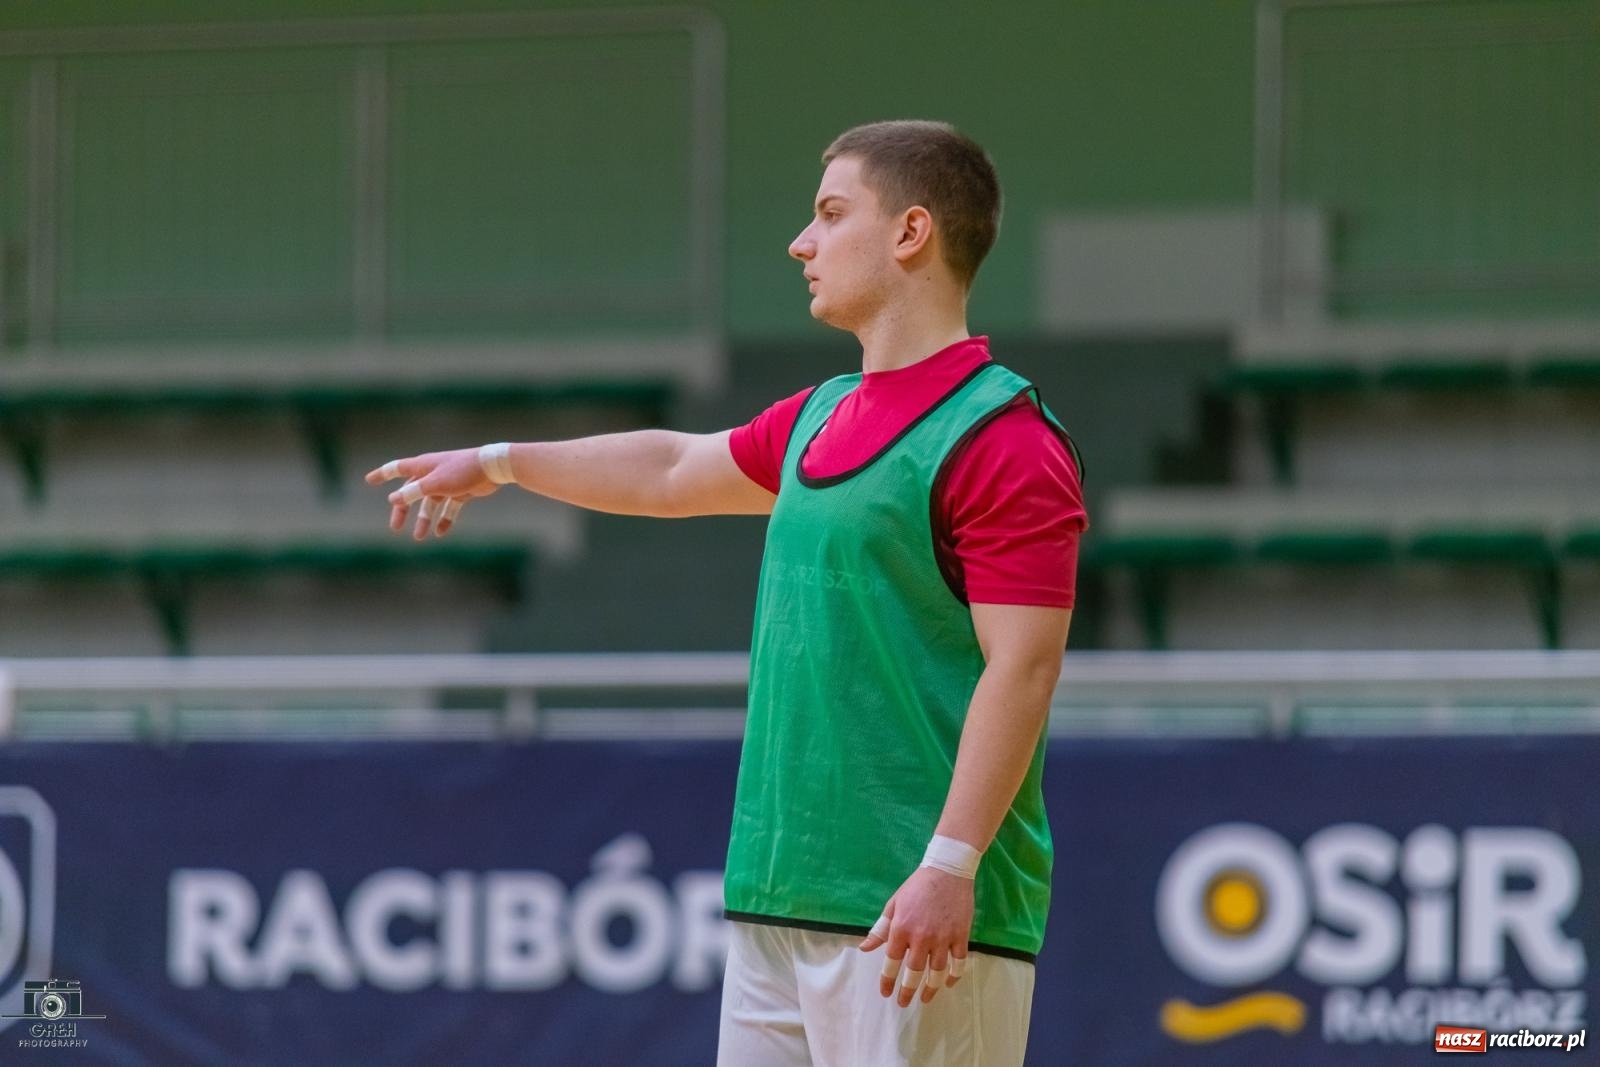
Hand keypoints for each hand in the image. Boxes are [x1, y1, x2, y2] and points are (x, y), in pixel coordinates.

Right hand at [365, 449, 501, 540]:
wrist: (492, 467)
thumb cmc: (462, 471)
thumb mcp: (434, 484)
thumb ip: (414, 492)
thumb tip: (393, 499)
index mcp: (423, 466)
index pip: (396, 469)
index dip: (382, 474)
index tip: (368, 480)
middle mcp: (432, 473)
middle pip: (411, 492)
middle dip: (403, 509)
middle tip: (395, 527)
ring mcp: (447, 482)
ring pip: (430, 503)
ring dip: (425, 519)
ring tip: (419, 537)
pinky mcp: (461, 490)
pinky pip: (449, 507)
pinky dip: (445, 519)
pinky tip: (440, 533)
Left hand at [858, 866, 972, 1006]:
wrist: (947, 871)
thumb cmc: (917, 887)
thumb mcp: (894, 904)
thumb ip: (881, 929)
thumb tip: (865, 948)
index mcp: (901, 928)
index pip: (892, 962)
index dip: (888, 980)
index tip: (886, 993)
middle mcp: (921, 937)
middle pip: (914, 973)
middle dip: (907, 991)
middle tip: (903, 1003)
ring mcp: (943, 938)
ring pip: (937, 972)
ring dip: (931, 989)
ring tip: (925, 998)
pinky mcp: (960, 936)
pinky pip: (958, 962)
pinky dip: (954, 976)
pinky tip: (948, 983)